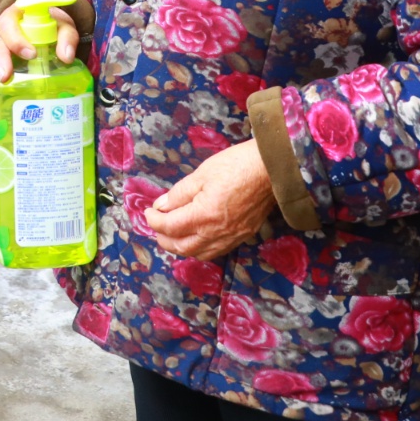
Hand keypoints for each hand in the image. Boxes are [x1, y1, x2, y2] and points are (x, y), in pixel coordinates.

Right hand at [0, 3, 78, 109]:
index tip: (30, 54)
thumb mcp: (62, 27)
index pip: (9, 25)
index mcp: (14, 20)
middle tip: (5, 76)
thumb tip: (66, 57)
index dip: (16, 39)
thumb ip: (66, 37)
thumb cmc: (51, 28)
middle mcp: (0, 36)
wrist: (46, 33)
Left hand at [142, 140, 276, 259]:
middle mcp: (216, 233)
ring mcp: (231, 237)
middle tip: (156, 226)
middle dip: (164, 238)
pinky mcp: (242, 236)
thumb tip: (161, 206)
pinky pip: (216, 251)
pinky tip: (195, 239)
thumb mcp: (201, 174)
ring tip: (171, 235)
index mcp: (204, 216)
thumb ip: (179, 193)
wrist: (271, 170)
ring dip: (181, 248)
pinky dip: (200, 249)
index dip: (154, 220)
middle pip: (182, 247)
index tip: (148, 212)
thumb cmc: (236, 166)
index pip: (170, 227)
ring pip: (199, 254)